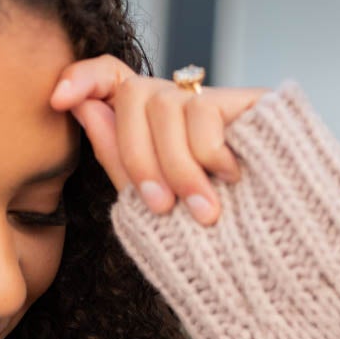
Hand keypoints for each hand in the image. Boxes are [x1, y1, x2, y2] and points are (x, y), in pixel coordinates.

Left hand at [50, 57, 269, 224]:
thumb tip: (81, 106)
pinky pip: (202, 111)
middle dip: (139, 157)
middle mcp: (181, 108)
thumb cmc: (211, 246)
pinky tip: (233, 178)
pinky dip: (208, 155)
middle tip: (163, 208)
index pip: (112, 78)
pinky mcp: (249, 100)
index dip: (84, 77)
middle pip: (134, 95)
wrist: (280, 261)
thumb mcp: (151, 209)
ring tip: (205, 211)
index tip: (59, 99)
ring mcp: (216, 102)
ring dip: (178, 167)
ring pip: (165, 105)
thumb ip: (118, 157)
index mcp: (152, 130)